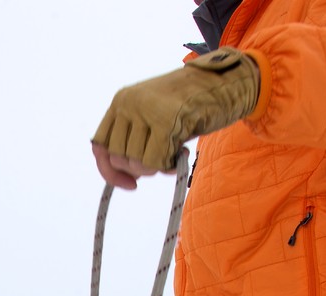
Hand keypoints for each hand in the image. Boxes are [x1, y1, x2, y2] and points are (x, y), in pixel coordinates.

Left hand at [92, 47, 259, 186]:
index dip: (109, 171)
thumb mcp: (154, 114)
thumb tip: (126, 174)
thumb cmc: (192, 102)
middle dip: (139, 170)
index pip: (99, 145)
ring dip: (156, 168)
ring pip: (136, 163)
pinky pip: (156, 162)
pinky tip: (183, 151)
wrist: (226, 81)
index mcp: (121, 100)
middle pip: (118, 158)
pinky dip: (169, 166)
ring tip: (174, 152)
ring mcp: (146, 111)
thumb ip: (136, 138)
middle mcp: (128, 103)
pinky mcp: (166, 121)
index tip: (130, 184)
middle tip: (162, 160)